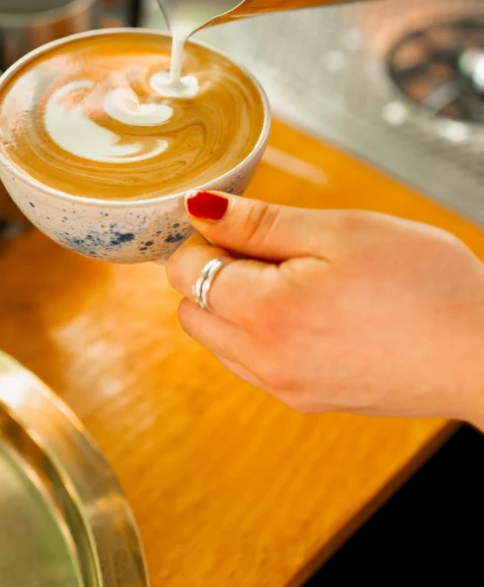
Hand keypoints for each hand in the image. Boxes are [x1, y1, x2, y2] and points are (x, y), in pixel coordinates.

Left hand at [166, 191, 483, 422]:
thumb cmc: (424, 284)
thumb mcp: (338, 231)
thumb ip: (259, 222)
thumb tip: (198, 208)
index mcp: (266, 314)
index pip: (184, 272)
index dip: (205, 237)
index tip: (242, 223)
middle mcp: (266, 363)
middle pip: (191, 310)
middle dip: (213, 271)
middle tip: (272, 247)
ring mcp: (286, 388)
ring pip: (218, 340)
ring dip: (234, 304)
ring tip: (297, 277)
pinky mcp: (308, 400)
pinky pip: (252, 363)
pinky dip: (259, 332)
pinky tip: (310, 308)